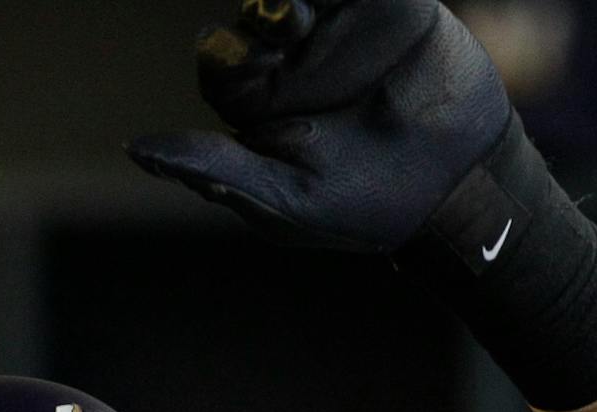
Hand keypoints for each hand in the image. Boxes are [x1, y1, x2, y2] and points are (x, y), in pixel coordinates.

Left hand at [127, 0, 513, 252]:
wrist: (460, 189)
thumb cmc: (365, 207)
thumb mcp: (284, 198)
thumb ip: (214, 168)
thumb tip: (135, 150)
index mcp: (258, 104)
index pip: (220, 62)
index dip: (222, 54)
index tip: (237, 58)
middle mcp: (292, 60)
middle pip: (255, 14)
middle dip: (262, 14)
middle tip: (288, 22)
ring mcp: (340, 28)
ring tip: (299, 12)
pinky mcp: (391, 3)